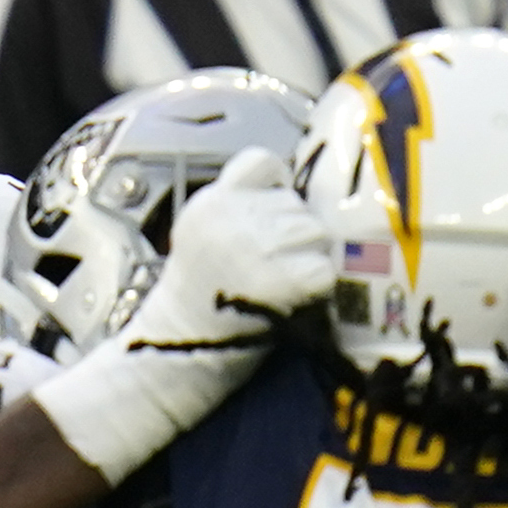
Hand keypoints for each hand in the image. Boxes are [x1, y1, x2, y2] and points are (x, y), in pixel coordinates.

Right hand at [138, 146, 335, 341]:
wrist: (184, 345)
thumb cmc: (203, 290)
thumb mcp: (203, 230)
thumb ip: (240, 205)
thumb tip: (295, 195)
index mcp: (212, 202)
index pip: (262, 162)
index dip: (276, 184)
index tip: (272, 209)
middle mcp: (232, 219)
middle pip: (297, 203)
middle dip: (295, 230)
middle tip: (275, 261)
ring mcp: (256, 249)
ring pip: (317, 231)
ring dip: (311, 255)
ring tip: (285, 277)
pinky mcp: (281, 282)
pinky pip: (324, 269)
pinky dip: (318, 285)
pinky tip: (295, 295)